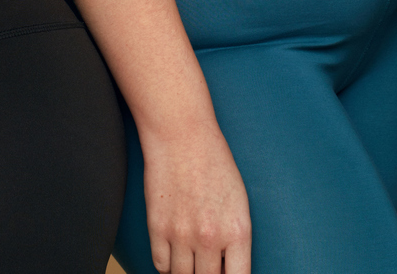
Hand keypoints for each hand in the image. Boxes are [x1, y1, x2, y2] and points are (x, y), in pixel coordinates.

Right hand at [141, 127, 250, 272]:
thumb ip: (234, 239)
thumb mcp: (239, 202)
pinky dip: (167, 264)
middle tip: (205, 264)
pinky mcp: (158, 227)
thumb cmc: (214, 164)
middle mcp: (211, 238)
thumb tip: (226, 267)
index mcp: (238, 231)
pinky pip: (160, 265)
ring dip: (186, 271)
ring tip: (189, 259)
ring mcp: (181, 234)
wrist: (181, 136)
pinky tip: (173, 253)